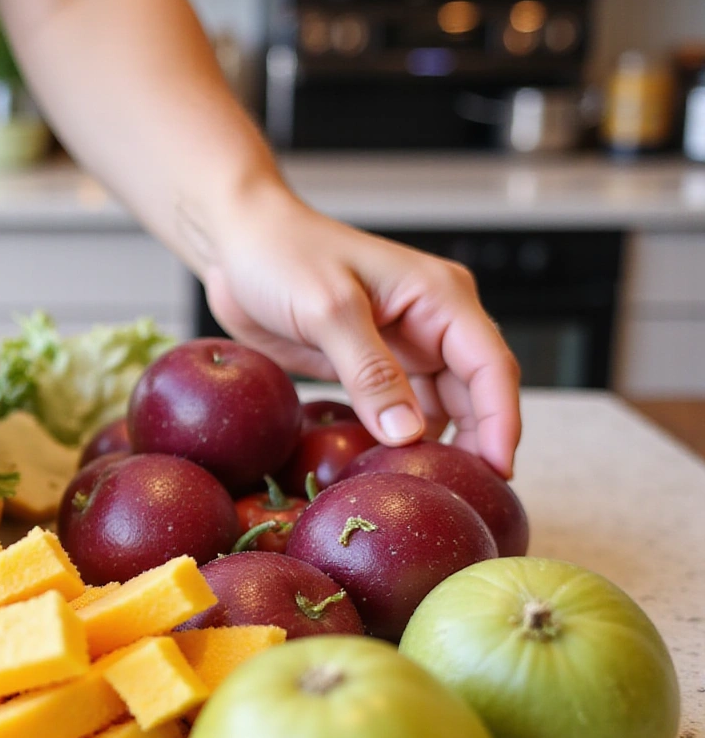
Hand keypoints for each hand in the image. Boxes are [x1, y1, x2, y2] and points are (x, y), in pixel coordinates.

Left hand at [196, 190, 521, 476]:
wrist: (237, 243)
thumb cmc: (282, 254)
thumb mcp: (327, 310)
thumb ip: (370, 371)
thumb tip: (408, 434)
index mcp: (440, 297)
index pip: (491, 366)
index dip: (500, 422)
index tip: (497, 471)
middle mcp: (432, 322)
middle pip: (474, 394)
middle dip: (475, 443)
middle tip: (462, 494)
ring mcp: (403, 345)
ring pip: (440, 407)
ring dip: (436, 445)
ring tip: (425, 488)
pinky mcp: (371, 365)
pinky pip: (399, 410)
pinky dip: (398, 439)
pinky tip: (387, 469)